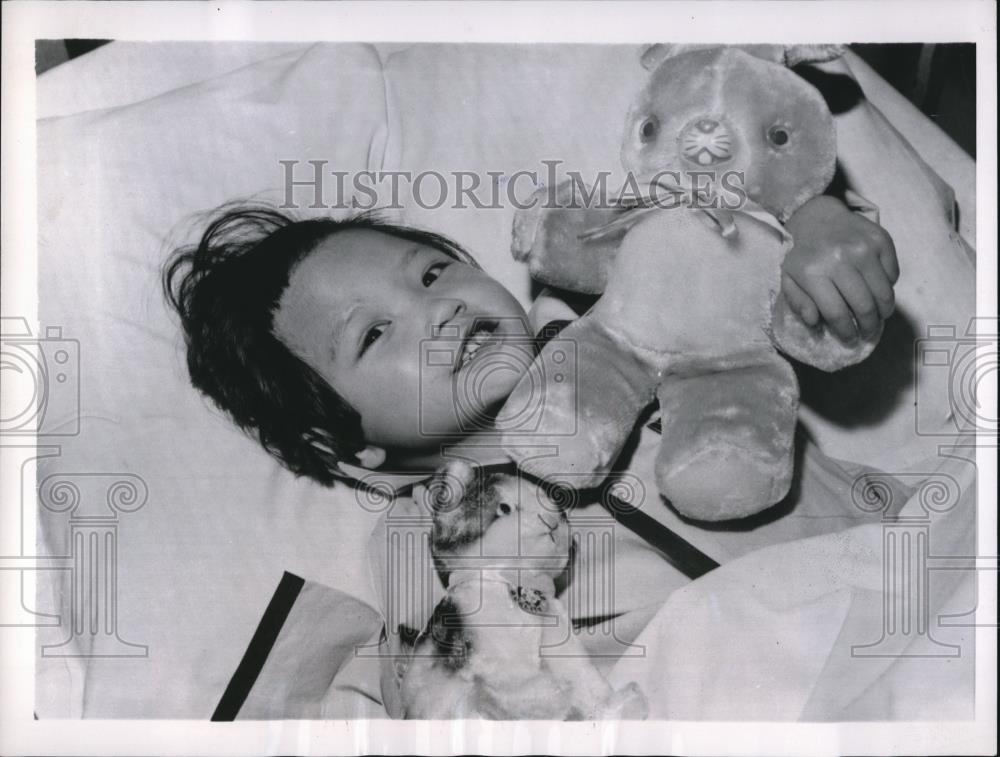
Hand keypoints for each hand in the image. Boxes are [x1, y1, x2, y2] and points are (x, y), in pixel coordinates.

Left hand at [781, 195, 898, 341]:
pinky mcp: (881, 240)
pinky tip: (878, 290)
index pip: (837, 313)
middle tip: (868, 333)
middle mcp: (840, 259)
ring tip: (878, 318)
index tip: (850, 340)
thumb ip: (798, 302)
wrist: (816, 216)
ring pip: (884, 293)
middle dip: (868, 327)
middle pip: (864, 306)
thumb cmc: (801, 253)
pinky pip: (893, 274)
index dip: (846, 332)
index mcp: (813, 272)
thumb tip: (814, 322)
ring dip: (883, 312)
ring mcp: (864, 248)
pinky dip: (888, 287)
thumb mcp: (788, 278)